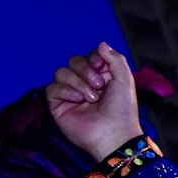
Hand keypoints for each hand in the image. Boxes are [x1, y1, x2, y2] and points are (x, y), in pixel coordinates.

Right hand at [46, 42, 143, 161]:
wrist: (113, 133)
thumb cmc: (122, 109)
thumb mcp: (125, 79)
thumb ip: (114, 59)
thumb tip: (100, 44)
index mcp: (102, 76)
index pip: (89, 56)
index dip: (93, 58)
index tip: (101, 66)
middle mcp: (85, 83)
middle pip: (74, 61)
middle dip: (85, 69)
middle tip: (98, 85)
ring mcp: (70, 94)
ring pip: (61, 72)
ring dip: (78, 82)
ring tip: (91, 97)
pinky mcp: (58, 105)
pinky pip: (52, 88)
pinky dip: (66, 91)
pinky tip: (78, 100)